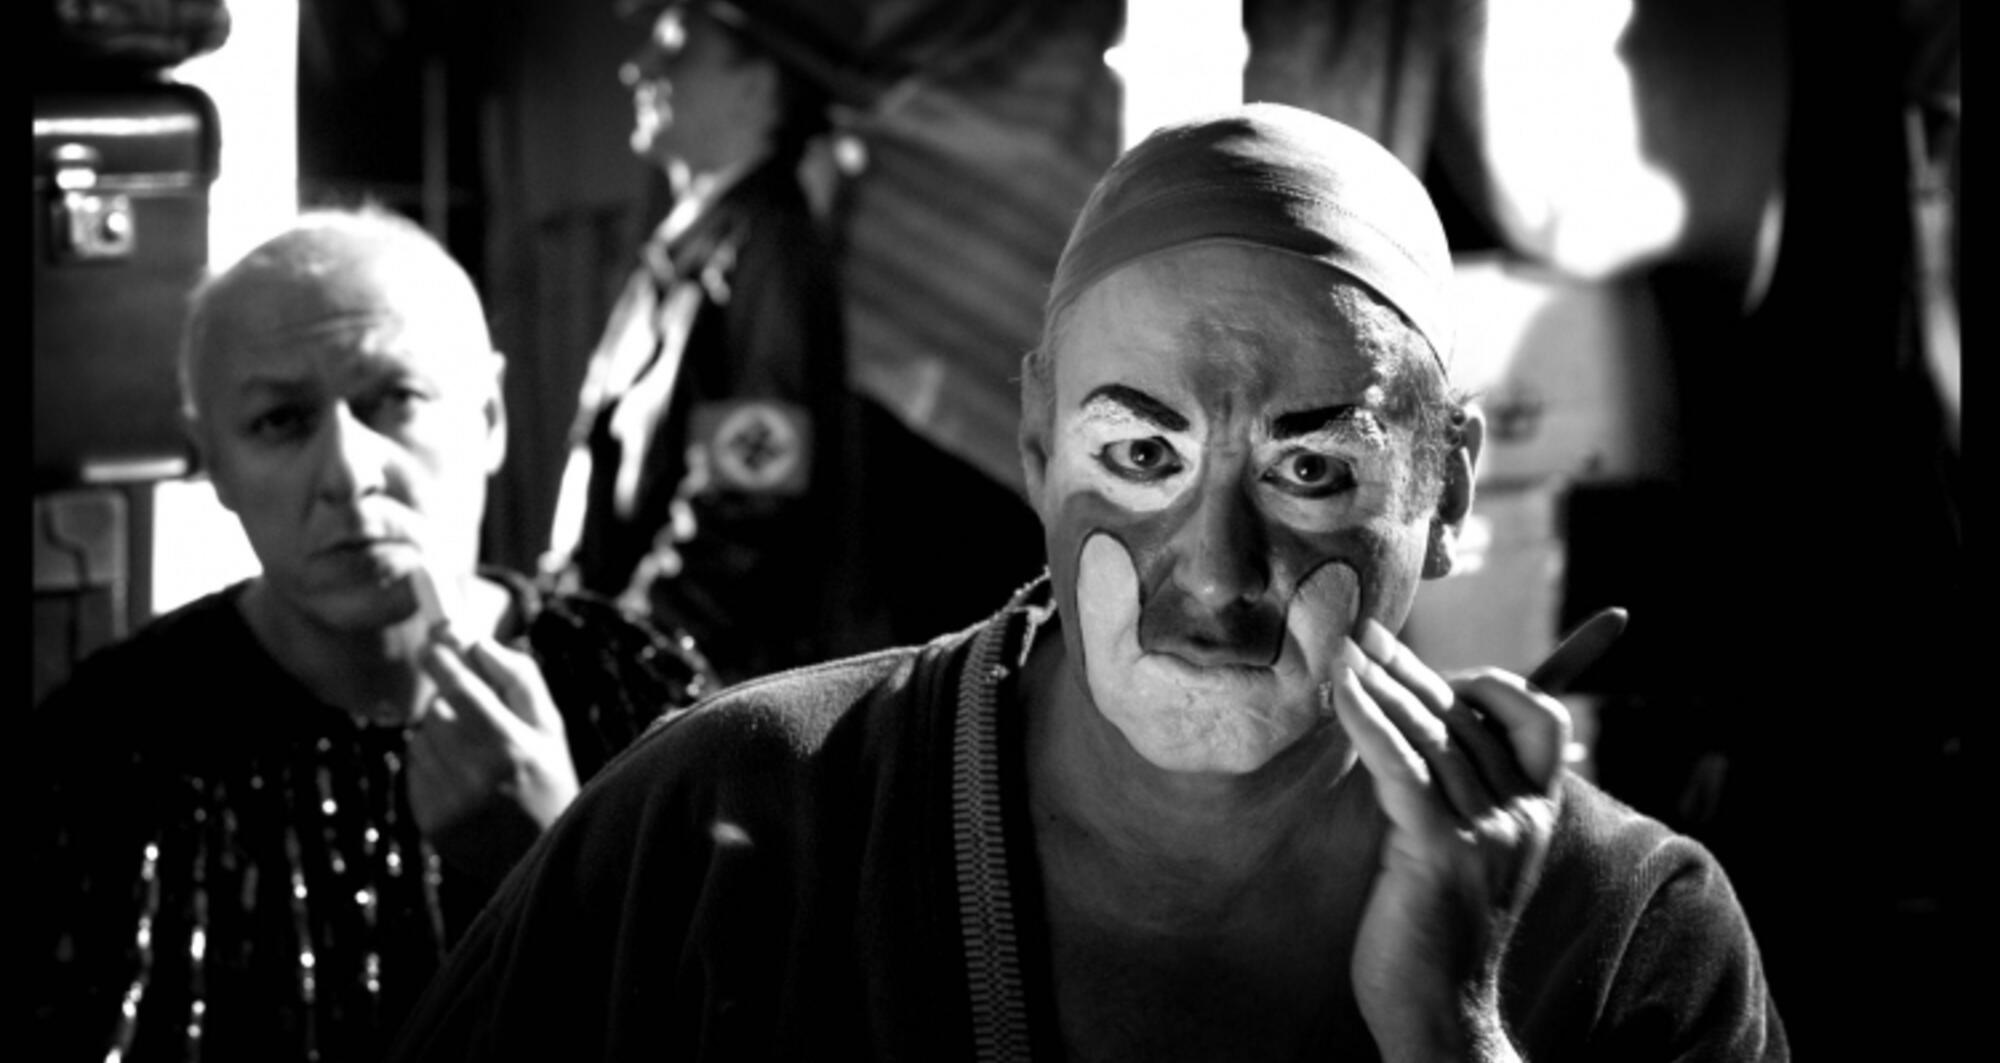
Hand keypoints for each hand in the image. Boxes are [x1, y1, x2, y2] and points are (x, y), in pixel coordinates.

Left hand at [407, 629, 580, 881]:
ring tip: (474, 755)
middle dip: (448, 702)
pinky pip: (415, 770)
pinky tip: (461, 781)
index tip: (436, 642)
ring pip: (421, 739)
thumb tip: (477, 642)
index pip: (460, 688)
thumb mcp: (550, 728)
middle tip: (468, 707)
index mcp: (513, 748)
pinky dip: (432, 766)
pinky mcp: (430, 821)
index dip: (443, 660)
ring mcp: (450, 802)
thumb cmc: (548, 781)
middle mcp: (477, 776)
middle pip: (436, 711)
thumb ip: (518, 679)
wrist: (537, 857)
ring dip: (439, 736)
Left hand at [1326, 618, 1570, 1061]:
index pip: (1535, 718)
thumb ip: (1459, 798)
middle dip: (1412, 668)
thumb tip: (1419, 734)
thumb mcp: (1465, 856)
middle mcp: (1522, 816)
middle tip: (1363, 631)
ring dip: (1382, 682)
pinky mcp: (1440, 851)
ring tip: (1342, 648)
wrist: (1441, 1016)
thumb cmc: (1437, 932)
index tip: (1421, 661)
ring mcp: (1486, 834)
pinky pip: (1401, 765)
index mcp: (1538, 814)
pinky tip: (1338, 690)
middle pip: (1469, 716)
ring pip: (1433, 732)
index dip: (1482, 680)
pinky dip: (1367, 718)